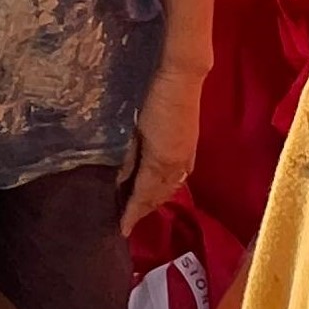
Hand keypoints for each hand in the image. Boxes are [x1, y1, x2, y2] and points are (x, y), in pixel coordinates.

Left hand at [119, 62, 202, 229]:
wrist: (182, 78)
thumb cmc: (153, 100)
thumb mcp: (135, 131)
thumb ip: (129, 159)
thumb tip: (117, 182)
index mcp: (160, 163)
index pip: (143, 196)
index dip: (132, 214)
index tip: (121, 230)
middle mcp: (177, 167)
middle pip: (159, 197)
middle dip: (144, 211)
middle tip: (127, 221)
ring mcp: (186, 158)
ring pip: (170, 189)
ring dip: (156, 201)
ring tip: (141, 209)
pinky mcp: (190, 150)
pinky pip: (179, 179)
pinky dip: (167, 188)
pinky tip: (160, 188)